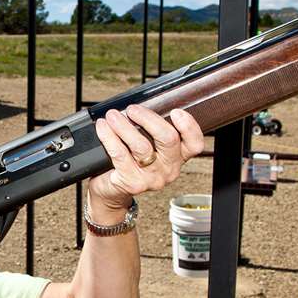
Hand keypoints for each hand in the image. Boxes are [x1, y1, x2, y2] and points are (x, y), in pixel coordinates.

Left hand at [89, 105, 203, 222]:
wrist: (112, 191)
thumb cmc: (130, 162)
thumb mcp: (148, 146)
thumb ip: (151, 129)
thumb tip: (139, 106)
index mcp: (178, 157)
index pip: (194, 144)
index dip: (189, 127)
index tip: (176, 112)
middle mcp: (169, 169)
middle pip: (168, 139)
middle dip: (148, 118)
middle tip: (132, 110)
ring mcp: (152, 178)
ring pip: (142, 146)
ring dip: (124, 126)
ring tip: (113, 116)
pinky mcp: (132, 183)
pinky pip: (120, 154)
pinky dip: (109, 137)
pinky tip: (103, 127)